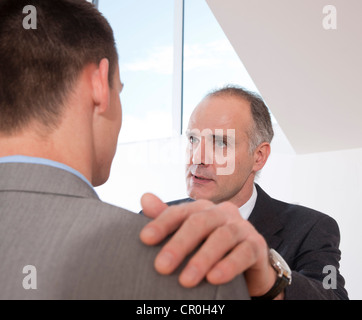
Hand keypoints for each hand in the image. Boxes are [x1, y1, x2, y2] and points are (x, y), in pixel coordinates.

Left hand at [140, 193, 279, 297]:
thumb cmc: (212, 248)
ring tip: (186, 280)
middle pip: (200, 222)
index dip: (162, 223)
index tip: (145, 239)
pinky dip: (228, 265)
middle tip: (162, 267)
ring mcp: (242, 227)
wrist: (248, 264)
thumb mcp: (189, 236)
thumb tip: (144, 198)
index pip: (180, 212)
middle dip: (179, 244)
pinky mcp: (257, 244)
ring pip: (222, 237)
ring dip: (203, 258)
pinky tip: (214, 278)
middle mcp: (222, 213)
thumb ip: (168, 219)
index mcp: (203, 209)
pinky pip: (244, 252)